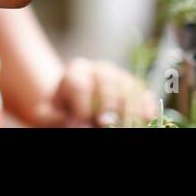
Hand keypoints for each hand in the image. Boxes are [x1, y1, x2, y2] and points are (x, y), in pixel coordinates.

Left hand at [30, 58, 158, 127]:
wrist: (76, 107)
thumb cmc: (61, 112)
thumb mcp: (48, 113)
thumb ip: (52, 117)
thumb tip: (77, 124)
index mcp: (77, 71)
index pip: (79, 83)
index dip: (80, 105)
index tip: (80, 122)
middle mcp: (101, 70)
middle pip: (106, 81)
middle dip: (106, 104)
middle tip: (104, 123)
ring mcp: (121, 77)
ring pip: (128, 87)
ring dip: (128, 109)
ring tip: (124, 126)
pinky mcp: (137, 89)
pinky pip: (145, 95)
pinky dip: (146, 109)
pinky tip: (144, 121)